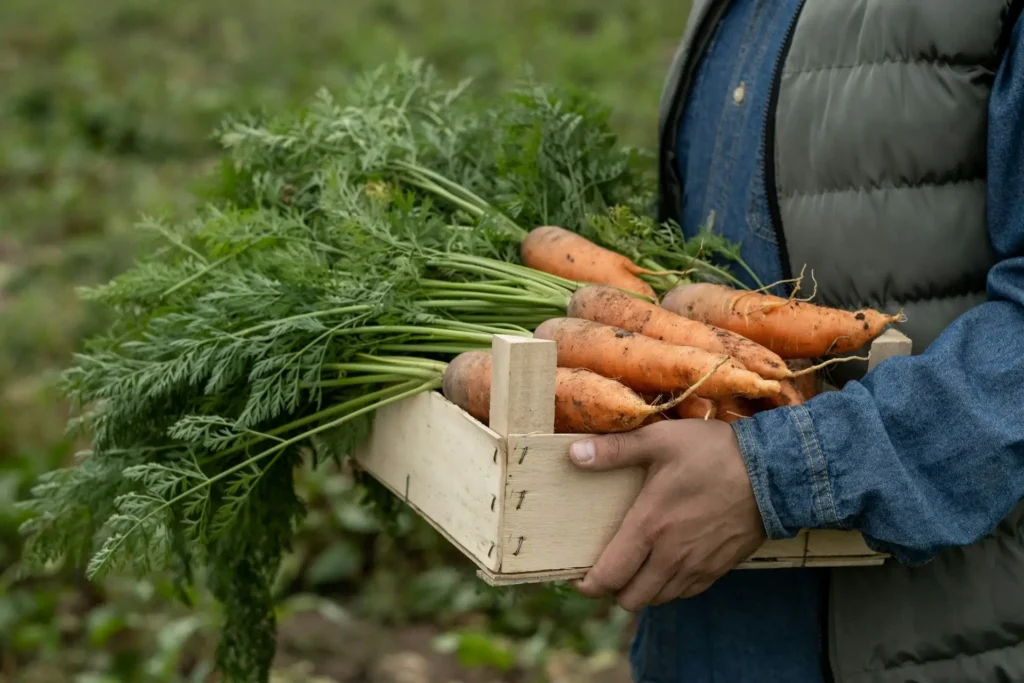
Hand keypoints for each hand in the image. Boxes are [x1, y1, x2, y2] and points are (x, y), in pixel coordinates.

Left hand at [569, 418, 766, 611]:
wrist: (772, 472)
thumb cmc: (713, 453)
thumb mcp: (660, 441)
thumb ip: (614, 451)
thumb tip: (573, 455)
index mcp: (649, 527)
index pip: (609, 576)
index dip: (588, 585)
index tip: (580, 577)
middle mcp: (670, 556)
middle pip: (630, 599)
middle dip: (614, 591)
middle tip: (609, 569)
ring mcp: (697, 567)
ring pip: (658, 600)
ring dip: (642, 590)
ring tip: (636, 567)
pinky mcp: (718, 569)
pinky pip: (685, 594)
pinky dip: (669, 588)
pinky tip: (667, 565)